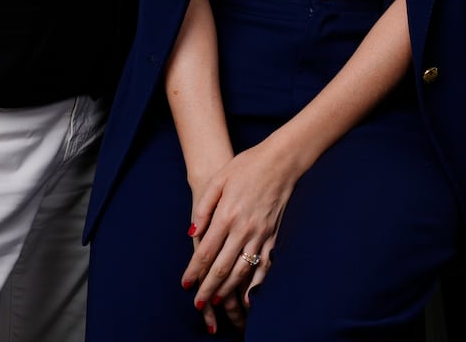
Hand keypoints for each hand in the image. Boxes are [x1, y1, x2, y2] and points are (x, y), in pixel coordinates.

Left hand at [183, 142, 299, 314]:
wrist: (281, 161)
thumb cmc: (246, 166)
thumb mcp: (218, 180)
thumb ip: (203, 208)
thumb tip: (192, 233)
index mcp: (226, 214)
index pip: (205, 251)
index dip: (194, 270)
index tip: (185, 284)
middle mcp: (243, 228)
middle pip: (222, 267)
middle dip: (208, 288)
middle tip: (198, 304)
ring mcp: (261, 234)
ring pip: (242, 270)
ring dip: (229, 290)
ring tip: (217, 303)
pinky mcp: (274, 235)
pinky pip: (264, 266)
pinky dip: (257, 284)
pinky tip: (249, 298)